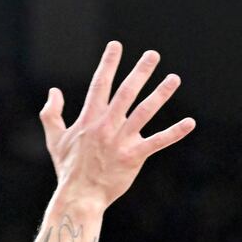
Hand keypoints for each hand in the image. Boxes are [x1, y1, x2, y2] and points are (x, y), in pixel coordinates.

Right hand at [39, 41, 195, 211]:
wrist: (79, 195)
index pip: (100, 84)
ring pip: (145, 111)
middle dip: (140, 71)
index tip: (116, 45)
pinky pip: (158, 141)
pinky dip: (175, 132)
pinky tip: (190, 123)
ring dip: (161, 94)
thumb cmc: (68, 168)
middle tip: (153, 55)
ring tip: (174, 78)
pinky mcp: (134, 156)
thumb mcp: (55, 139)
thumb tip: (53, 91)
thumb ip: (52, 114)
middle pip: (126, 92)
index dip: (109, 63)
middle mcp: (107, 125)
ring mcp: (121, 140)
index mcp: (90, 118)